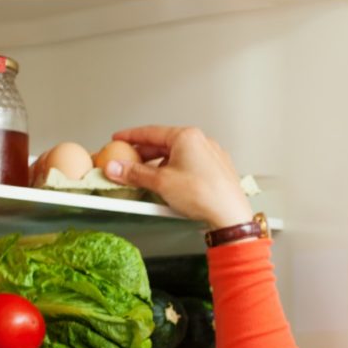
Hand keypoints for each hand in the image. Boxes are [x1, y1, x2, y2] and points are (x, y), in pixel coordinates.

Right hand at [104, 125, 253, 229]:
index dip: (131, 136)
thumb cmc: (204, 195)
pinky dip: (177, 173)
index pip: (151, 132)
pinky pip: (191, 167)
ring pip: (178, 157)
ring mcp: (212, 156)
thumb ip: (135, 174)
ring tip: (148, 180)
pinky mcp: (217, 171)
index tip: (119, 139)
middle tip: (128, 163)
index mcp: (187, 137)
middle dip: (145, 155)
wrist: (230, 215)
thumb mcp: (161, 183)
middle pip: (164, 145)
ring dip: (160, 166)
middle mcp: (202, 142)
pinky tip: (169, 186)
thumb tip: (117, 169)